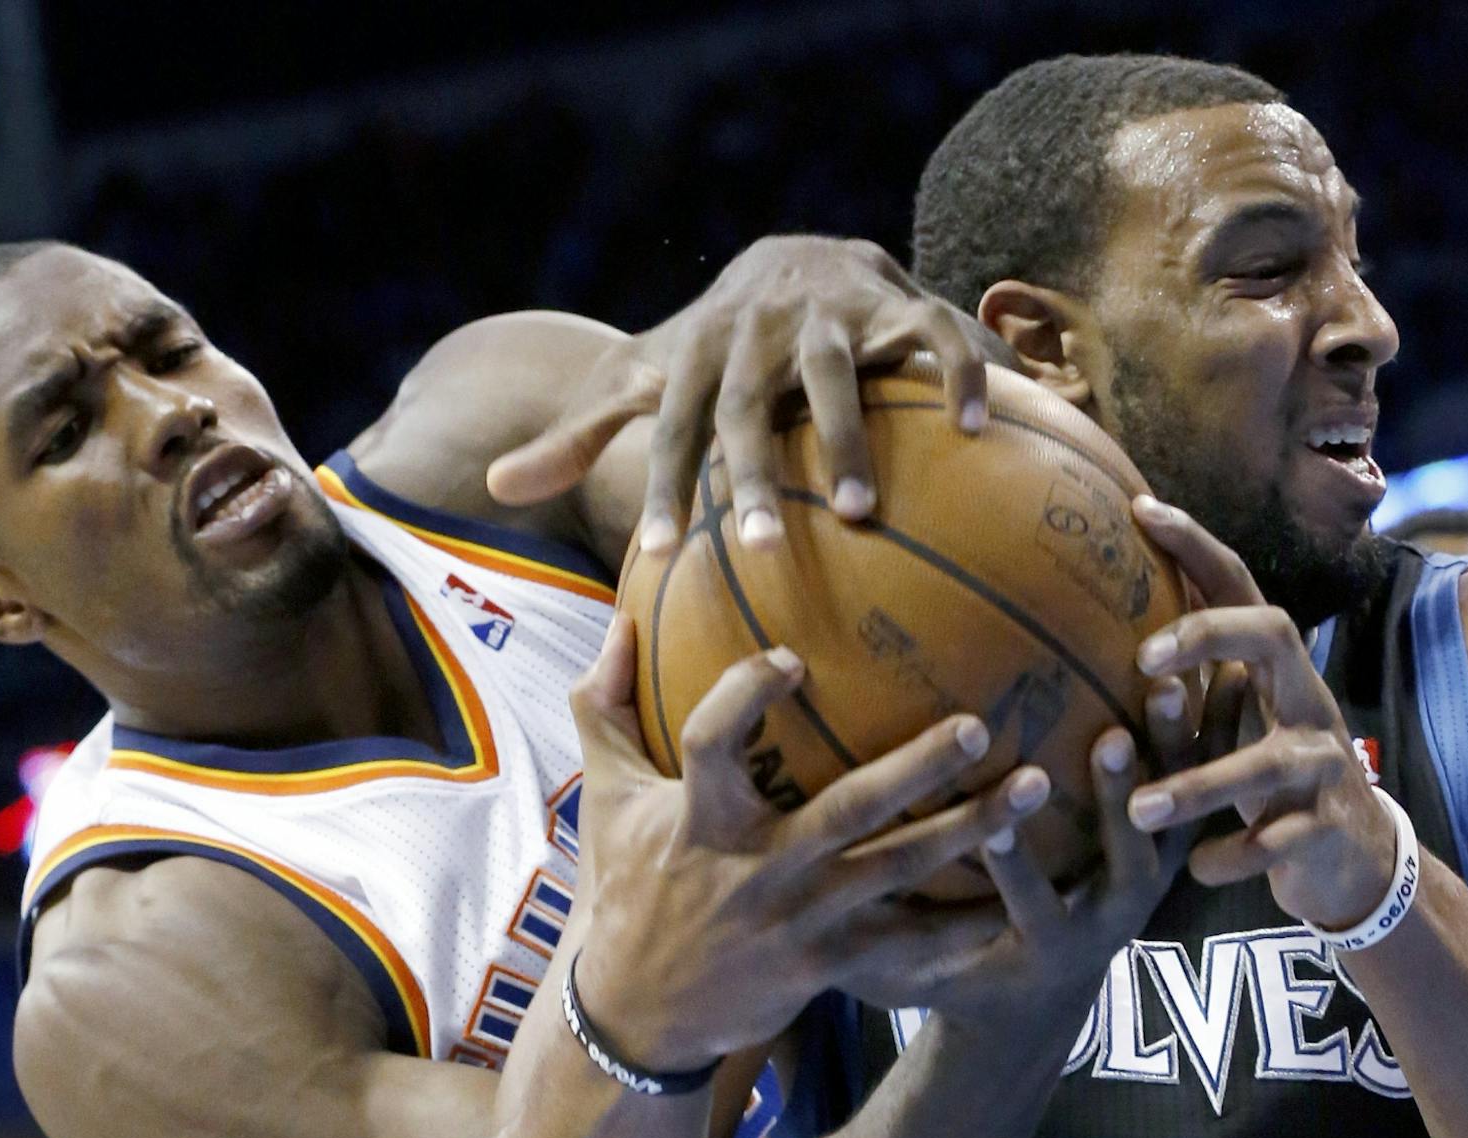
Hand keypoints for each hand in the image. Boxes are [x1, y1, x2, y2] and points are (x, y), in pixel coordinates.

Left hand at [486, 236, 988, 552]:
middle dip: (754, 474)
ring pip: (835, 374)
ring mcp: (832, 311)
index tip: (660, 556)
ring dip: (845, 439)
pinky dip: (957, 377)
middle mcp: (761, 329)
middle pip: (751, 406)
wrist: (793, 251)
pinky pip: (934, 336)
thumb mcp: (643, 379)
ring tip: (856, 512)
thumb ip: (577, 435)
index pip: (674, 427)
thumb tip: (494, 486)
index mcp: (700, 353)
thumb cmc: (711, 348)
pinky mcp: (899, 301)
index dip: (666, 488)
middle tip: (764, 548)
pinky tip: (973, 432)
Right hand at [568, 613, 1047, 1070]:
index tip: (792, 659)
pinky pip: (908, 946)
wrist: (638, 1015)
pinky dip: (965, 926)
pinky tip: (1023, 895)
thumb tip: (620, 620)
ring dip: (971, 831)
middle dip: (917, 769)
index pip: (713, 744)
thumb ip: (602, 706)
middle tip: (979, 727)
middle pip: (848, 811)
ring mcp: (801, 920)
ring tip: (1034, 788)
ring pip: (898, 871)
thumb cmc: (628, 885)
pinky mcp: (828, 966)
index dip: (745, 698)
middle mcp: (759, 868)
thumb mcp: (604, 797)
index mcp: (701, 818)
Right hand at [843, 675, 1197, 1029]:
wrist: (1030, 1013)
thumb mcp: (897, 977)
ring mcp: (1147, 891)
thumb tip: (782, 904)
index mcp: (1040, 947)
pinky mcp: (1167, 858)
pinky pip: (1198, 794)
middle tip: (1111, 743)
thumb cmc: (947, 980)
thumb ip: (858, 944)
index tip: (1000, 818)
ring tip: (1168, 687)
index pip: (1027, 906)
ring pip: (1175, 822)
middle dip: (1118, 805)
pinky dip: (1207, 740)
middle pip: (1127, 863)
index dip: (1017, 866)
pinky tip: (1211, 671)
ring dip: (1176, 758)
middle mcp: (1104, 921)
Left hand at [1122, 496, 1398, 928]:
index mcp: (1272, 670)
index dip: (1195, 546)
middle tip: (1141, 662)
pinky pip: (1281, 841)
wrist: (1350, 860)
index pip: (1238, 588)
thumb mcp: (1230, 722)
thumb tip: (1093, 621)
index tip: (1140, 510)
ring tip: (1140, 808)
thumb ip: (1186, 680)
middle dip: (1209, 637)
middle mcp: (1304, 700)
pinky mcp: (1327, 828)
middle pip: (1273, 637)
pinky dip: (1235, 856)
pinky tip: (1198, 871)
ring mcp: (1322, 764)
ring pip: (1266, 763)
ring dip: (1199, 784)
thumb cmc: (1265, 779)